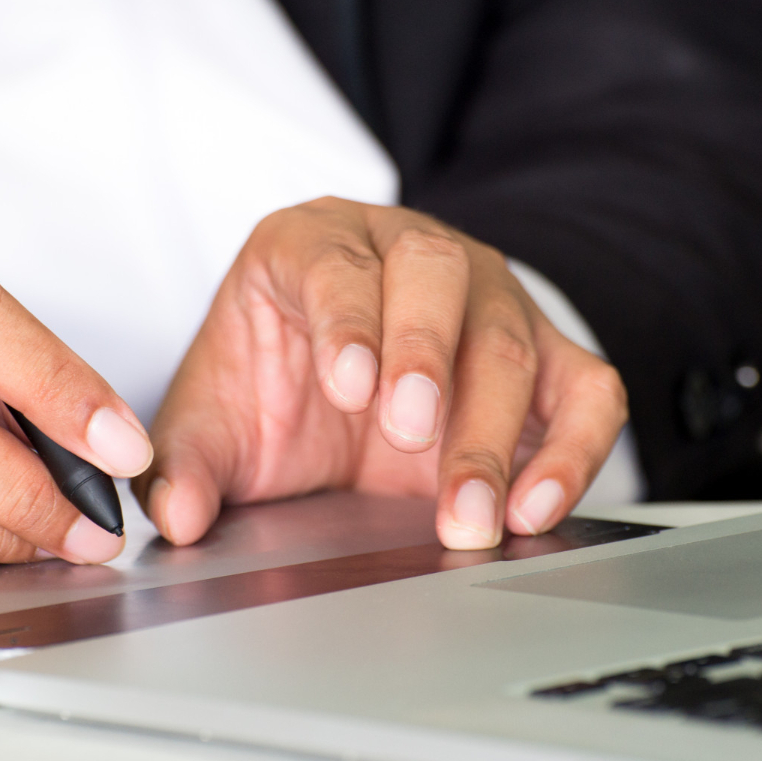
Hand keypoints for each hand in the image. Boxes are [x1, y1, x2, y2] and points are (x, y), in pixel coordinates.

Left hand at [135, 197, 627, 549]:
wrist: (334, 393)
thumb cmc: (276, 385)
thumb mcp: (219, 420)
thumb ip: (187, 463)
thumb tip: (174, 516)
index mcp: (314, 244)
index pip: (337, 260)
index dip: (347, 318)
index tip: (347, 383)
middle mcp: (408, 252)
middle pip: (440, 278)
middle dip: (429, 359)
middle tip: (411, 436)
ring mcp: (487, 297)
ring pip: (513, 337)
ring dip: (495, 430)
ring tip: (468, 512)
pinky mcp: (544, 354)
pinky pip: (586, 391)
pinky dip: (574, 450)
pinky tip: (533, 508)